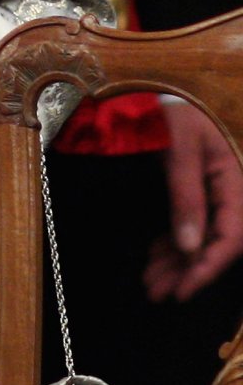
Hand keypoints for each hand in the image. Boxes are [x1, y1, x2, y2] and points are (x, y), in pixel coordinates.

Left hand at [142, 100, 242, 301]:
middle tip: (158, 292)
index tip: (185, 289)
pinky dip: (171, 246)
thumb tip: (189, 248)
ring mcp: (211, 192)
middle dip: (188, 270)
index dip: (211, 265)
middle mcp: (228, 190)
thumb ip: (185, 195)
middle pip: (216, 242)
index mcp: (235, 178)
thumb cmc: (170, 110)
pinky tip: (153, 261)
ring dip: (176, 263)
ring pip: (199, 238)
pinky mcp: (194, 192)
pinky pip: (188, 227)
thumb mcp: (178, 146)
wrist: (154, 92)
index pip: (232, 234)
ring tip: (150, 285)